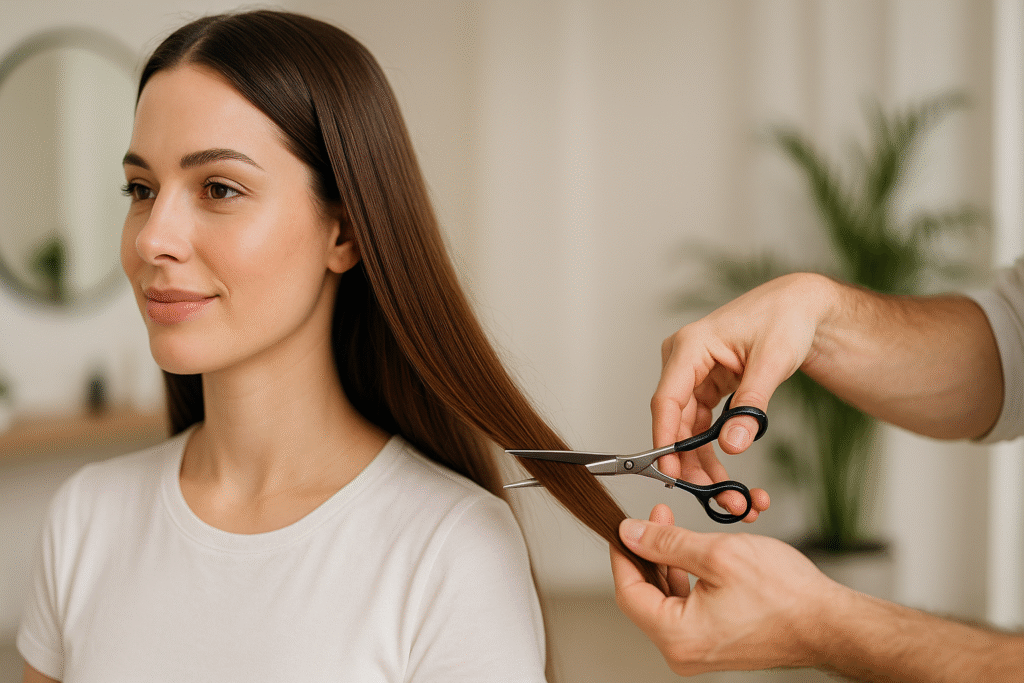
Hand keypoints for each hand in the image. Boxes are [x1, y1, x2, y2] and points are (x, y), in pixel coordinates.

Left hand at [610, 505, 844, 675]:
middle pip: (644, 596)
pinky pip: (684, 608)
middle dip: (646, 552)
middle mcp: (683, 651)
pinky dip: (683, 578)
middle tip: (654, 517)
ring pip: (664, 600)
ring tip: (670, 526)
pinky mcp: (712, 642)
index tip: (625, 525)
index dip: (624, 553)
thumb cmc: (786, 596)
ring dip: (664, 562)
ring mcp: (698, 649)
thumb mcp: (717, 554)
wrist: (829, 622)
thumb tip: (631, 534)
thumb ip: (667, 543)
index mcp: (677, 636)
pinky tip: (688, 553)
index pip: (628, 591)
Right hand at [652, 274, 835, 518]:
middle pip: (674, 421)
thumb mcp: (772, 362)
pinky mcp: (705, 386)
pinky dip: (711, 451)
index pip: (666, 400)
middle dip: (689, 462)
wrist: (801, 307)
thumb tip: (733, 445)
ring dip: (701, 463)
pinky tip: (723, 476)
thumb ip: (751, 405)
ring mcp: (692, 375)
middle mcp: (683, 361)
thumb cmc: (785, 319)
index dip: (665, 440)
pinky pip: (700, 426)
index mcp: (689, 347)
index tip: (670, 472)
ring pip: (686, 429)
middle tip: (710, 495)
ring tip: (724, 495)